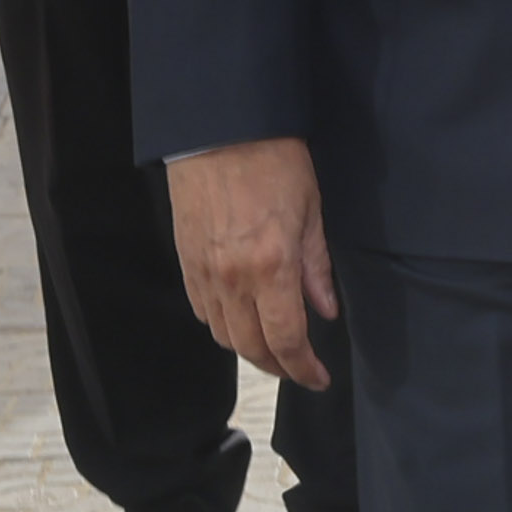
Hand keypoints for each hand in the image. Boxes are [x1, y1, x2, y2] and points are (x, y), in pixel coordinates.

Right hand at [169, 139, 337, 389]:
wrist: (219, 132)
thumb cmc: (275, 163)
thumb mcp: (311, 212)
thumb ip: (317, 268)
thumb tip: (326, 311)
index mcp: (270, 266)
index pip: (286, 338)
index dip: (303, 367)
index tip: (319, 379)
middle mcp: (232, 278)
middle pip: (250, 346)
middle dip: (278, 366)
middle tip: (301, 369)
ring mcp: (203, 273)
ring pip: (223, 334)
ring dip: (250, 349)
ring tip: (276, 348)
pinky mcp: (185, 263)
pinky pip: (204, 311)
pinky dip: (224, 325)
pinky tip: (243, 319)